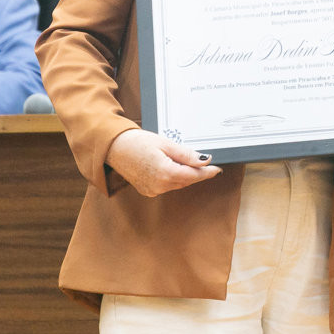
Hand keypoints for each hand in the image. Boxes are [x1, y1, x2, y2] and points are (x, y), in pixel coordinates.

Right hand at [105, 128, 221, 196]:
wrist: (115, 148)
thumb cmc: (139, 143)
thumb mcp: (167, 144)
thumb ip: (187, 155)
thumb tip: (205, 160)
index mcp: (165, 173)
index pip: (193, 175)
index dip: (207, 173)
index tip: (217, 169)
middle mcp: (159, 185)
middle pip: (187, 181)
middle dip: (197, 173)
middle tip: (207, 163)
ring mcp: (152, 190)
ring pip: (178, 184)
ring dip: (186, 175)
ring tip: (189, 163)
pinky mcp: (148, 191)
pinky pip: (168, 186)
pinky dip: (174, 178)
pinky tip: (174, 168)